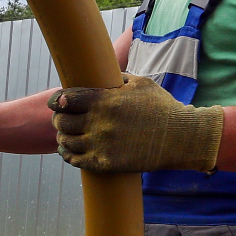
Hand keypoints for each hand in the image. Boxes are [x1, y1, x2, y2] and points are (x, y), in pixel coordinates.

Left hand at [49, 73, 223, 172]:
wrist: (180, 137)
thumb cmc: (162, 108)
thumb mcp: (141, 83)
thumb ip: (117, 78)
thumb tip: (101, 73)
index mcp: (104, 100)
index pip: (66, 99)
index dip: (57, 101)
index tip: (56, 103)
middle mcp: (98, 122)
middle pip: (62, 121)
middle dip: (59, 119)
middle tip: (61, 120)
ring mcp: (100, 144)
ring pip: (66, 141)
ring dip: (63, 137)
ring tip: (64, 135)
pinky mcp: (105, 162)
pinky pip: (76, 160)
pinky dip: (68, 155)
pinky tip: (68, 151)